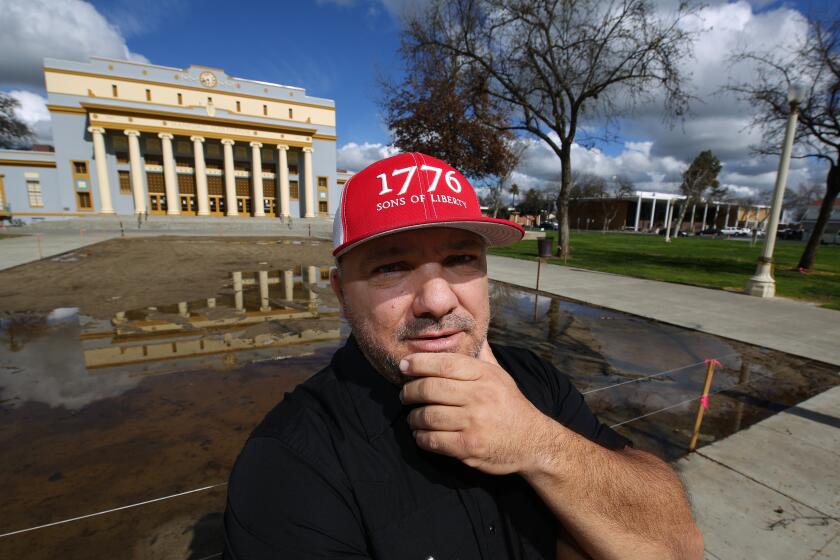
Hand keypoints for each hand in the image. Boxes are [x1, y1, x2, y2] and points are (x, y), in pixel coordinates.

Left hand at [399, 346, 546, 474]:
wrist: (533, 443)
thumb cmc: (511, 406)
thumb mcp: (501, 376)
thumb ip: (482, 356)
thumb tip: (473, 332)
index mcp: (484, 375)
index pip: (443, 363)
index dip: (418, 363)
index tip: (404, 365)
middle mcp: (478, 395)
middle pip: (429, 388)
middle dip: (409, 392)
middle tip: (405, 395)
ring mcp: (473, 422)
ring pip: (427, 415)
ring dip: (413, 418)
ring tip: (413, 417)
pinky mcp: (468, 447)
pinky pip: (433, 440)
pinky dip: (421, 438)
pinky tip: (421, 435)